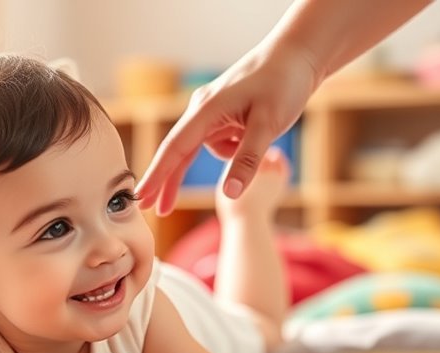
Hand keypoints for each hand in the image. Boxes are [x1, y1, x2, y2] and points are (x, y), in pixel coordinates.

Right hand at [136, 42, 317, 214]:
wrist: (298, 55)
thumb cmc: (283, 84)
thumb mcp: (269, 125)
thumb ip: (247, 160)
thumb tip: (230, 194)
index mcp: (206, 111)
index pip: (174, 149)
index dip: (157, 176)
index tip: (141, 197)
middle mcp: (201, 110)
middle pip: (178, 152)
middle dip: (169, 181)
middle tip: (156, 210)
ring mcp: (211, 111)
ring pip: (206, 148)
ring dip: (228, 156)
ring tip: (259, 137)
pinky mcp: (223, 113)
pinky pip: (221, 140)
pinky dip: (235, 147)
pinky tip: (257, 133)